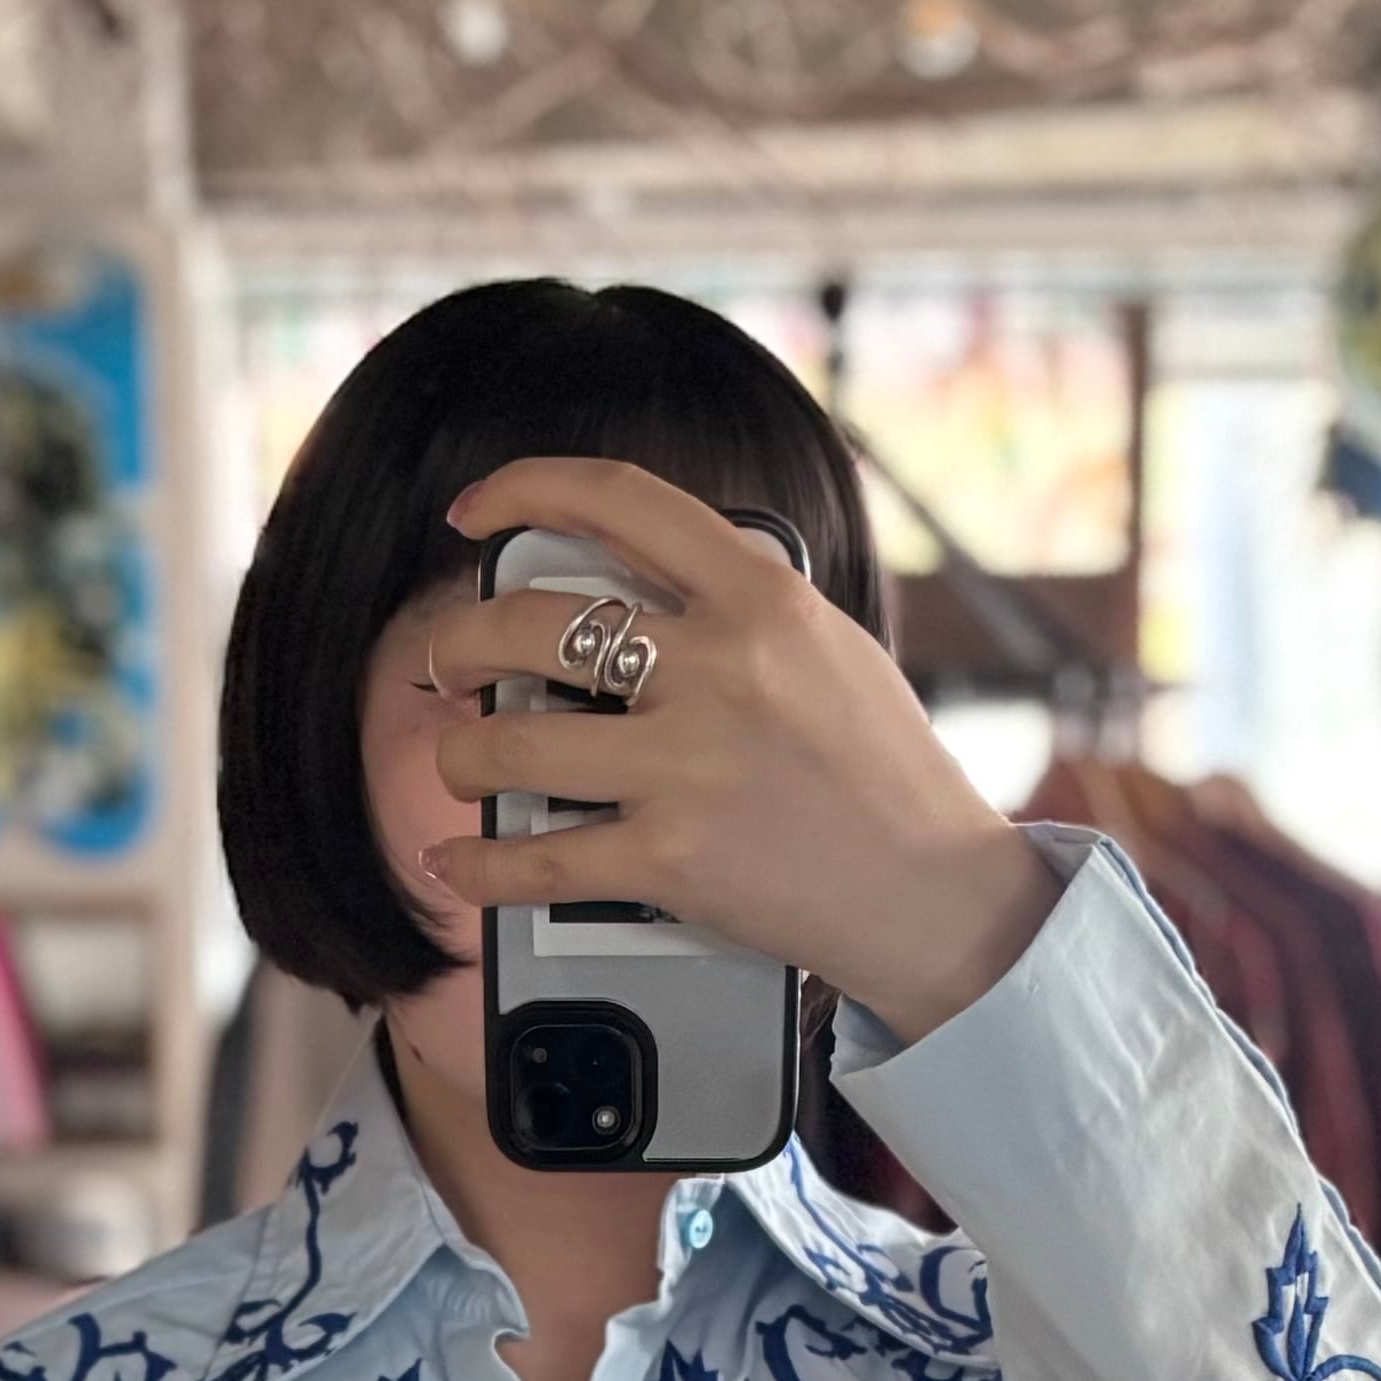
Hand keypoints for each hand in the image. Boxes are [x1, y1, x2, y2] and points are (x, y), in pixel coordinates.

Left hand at [420, 456, 1062, 1049]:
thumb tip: (646, 581)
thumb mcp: (829, 643)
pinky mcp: (670, 861)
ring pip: (512, 745)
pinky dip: (478, 870)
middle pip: (531, 627)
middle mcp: (717, 668)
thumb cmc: (884, 770)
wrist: (932, 891)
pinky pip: (537, 862)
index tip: (474, 512)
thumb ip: (742, 602)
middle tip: (448, 663)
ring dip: (461, 758)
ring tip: (462, 763)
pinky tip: (455, 866)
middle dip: (460, 643)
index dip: (525, 489)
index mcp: (759, 595)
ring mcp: (688, 766)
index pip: (620, 501)